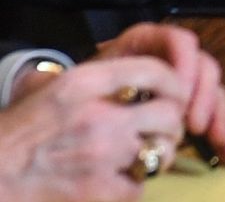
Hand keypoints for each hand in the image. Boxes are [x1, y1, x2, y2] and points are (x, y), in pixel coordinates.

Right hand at [0, 57, 187, 201]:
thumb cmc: (16, 134)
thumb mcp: (49, 90)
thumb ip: (92, 79)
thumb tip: (131, 75)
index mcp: (83, 83)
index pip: (153, 70)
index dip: (173, 83)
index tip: (173, 93)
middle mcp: (98, 115)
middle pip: (169, 112)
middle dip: (170, 123)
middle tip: (160, 130)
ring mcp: (102, 153)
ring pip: (162, 151)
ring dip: (156, 155)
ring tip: (141, 156)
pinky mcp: (100, 189)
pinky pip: (140, 186)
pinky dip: (133, 186)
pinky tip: (118, 181)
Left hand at [92, 25, 224, 167]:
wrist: (82, 107)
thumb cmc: (84, 91)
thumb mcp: (87, 77)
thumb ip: (101, 77)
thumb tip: (112, 91)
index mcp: (149, 43)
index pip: (179, 41)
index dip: (185, 64)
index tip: (177, 93)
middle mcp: (173, 59)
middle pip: (203, 66)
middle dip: (202, 96)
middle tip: (192, 123)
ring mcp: (186, 83)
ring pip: (214, 91)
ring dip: (218, 115)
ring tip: (211, 137)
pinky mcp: (192, 107)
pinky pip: (216, 115)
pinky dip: (223, 135)